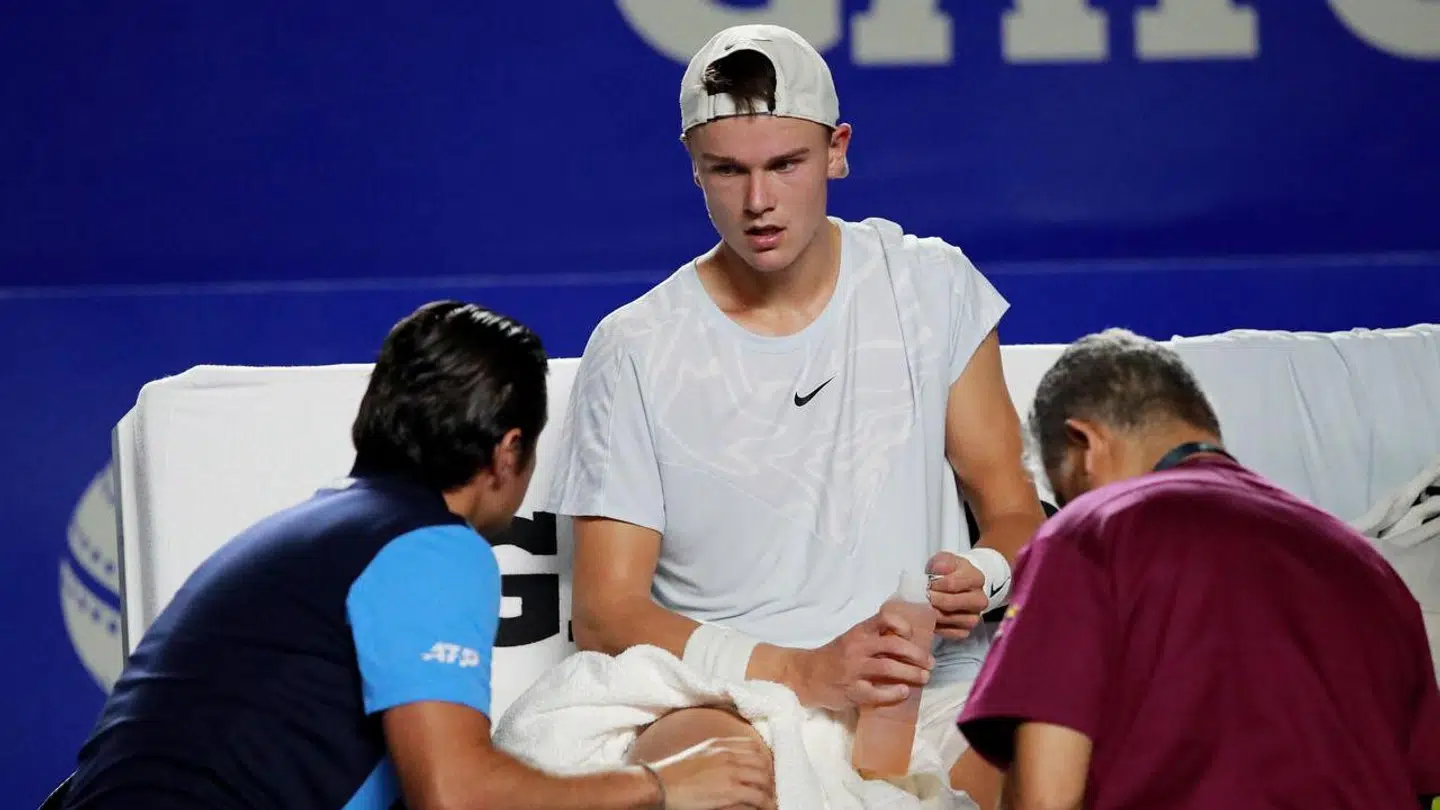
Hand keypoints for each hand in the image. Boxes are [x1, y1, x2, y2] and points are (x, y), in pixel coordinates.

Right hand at [648, 736, 775, 809]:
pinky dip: (766, 804)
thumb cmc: (672, 773)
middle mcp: (728, 755)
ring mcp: (730, 772)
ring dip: (770, 792)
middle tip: (770, 789)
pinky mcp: (730, 791)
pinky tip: (767, 808)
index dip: (763, 760)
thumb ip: (714, 755)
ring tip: (771, 802)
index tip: (765, 771)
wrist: (659, 784)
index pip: (753, 747)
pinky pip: (758, 797)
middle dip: (770, 776)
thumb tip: (727, 763)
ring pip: (763, 779)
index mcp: (720, 744)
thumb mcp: (697, 754)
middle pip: (762, 762)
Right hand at [794, 607, 934, 710]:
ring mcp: (853, 669)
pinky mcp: (851, 690)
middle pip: (893, 646)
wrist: (805, 675)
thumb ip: (873, 638)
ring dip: (911, 673)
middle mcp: (857, 647)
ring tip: (924, 677)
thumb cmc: (833, 657)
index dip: (902, 624)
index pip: (884, 618)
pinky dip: (893, 693)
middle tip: (930, 663)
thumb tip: (907, 642)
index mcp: (858, 632)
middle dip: (916, 654)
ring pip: (888, 668)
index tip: (911, 635)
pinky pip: (877, 693)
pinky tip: (903, 692)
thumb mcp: (851, 639)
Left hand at [926, 552, 989, 640]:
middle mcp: (980, 600)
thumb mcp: (945, 560)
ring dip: (933, 614)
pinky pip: (950, 633)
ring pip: (950, 620)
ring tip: (922, 607)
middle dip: (932, 600)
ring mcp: (974, 617)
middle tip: (920, 596)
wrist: (957, 585)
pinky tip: (930, 619)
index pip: (952, 583)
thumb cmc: (949, 571)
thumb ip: (942, 562)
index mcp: (976, 579)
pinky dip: (938, 627)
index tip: (924, 583)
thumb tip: (937, 569)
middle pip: (951, 604)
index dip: (934, 584)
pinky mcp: (966, 631)